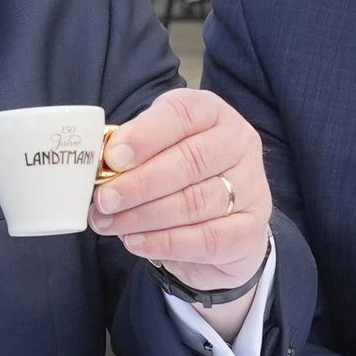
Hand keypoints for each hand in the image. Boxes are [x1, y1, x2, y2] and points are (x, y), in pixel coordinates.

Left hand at [88, 86, 272, 291]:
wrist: (221, 227)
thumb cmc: (180, 178)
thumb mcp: (156, 151)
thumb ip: (133, 151)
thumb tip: (103, 162)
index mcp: (213, 113)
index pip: (182, 115)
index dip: (145, 136)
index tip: (112, 157)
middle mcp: (239, 143)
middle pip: (190, 160)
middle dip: (140, 183)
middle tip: (104, 199)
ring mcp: (252, 186)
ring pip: (196, 202)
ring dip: (145, 216)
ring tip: (111, 224)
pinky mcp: (251, 229)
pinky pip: (207, 238)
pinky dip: (166, 242)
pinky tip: (136, 242)